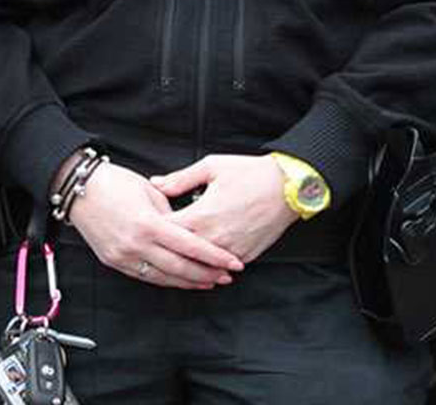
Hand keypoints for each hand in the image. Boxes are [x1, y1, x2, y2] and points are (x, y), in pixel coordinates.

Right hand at [60, 160, 244, 288]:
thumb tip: (185, 227)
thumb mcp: (149, 191)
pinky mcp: (114, 262)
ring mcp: (124, 256)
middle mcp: (136, 245)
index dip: (214, 257)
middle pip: (180, 268)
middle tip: (226, 277)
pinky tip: (180, 280)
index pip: (190, 246)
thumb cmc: (113, 182)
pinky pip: (146, 276)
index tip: (232, 263)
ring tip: (209, 281)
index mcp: (148, 223)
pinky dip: (166, 280)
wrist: (78, 189)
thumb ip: (170, 212)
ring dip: (189, 282)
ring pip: (164, 278)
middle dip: (207, 274)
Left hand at [152, 154, 298, 263]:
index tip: (147, 224)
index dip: (154, 228)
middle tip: (155, 244)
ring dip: (187, 261)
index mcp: (201, 216)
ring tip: (175, 255)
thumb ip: (180, 179)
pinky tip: (201, 259)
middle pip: (178, 253)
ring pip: (198, 266)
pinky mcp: (244, 257)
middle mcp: (213, 238)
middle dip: (166, 248)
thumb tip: (156, 184)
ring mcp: (230, 252)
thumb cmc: (251, 174)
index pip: (165, 231)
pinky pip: (220, 268)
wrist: (288, 187)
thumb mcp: (211, 167)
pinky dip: (208, 265)